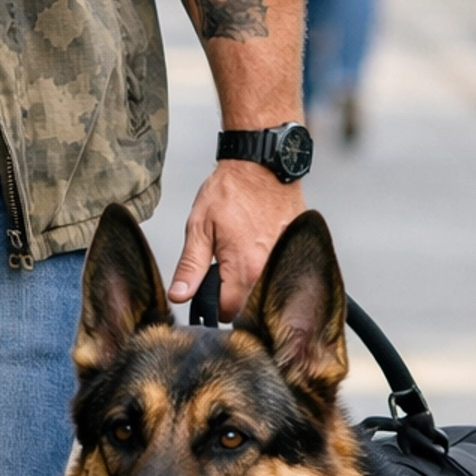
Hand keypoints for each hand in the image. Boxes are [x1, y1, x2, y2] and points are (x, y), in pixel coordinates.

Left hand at [169, 163, 305, 319]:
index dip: (213, 308)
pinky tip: (257, 247)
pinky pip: (280, 271)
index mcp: (244, 269)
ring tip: (239, 255)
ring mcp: (287, 260)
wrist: (262, 163)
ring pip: (265, 288)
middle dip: (233, 296)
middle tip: (221, 272)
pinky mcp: (297, 248)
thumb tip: (179, 296)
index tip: (207, 296)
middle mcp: (270, 270)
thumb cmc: (230, 190)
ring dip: (251, 281)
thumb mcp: (199, 227)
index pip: (229, 312)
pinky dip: (268, 266)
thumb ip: (190, 267)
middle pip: (250, 304)